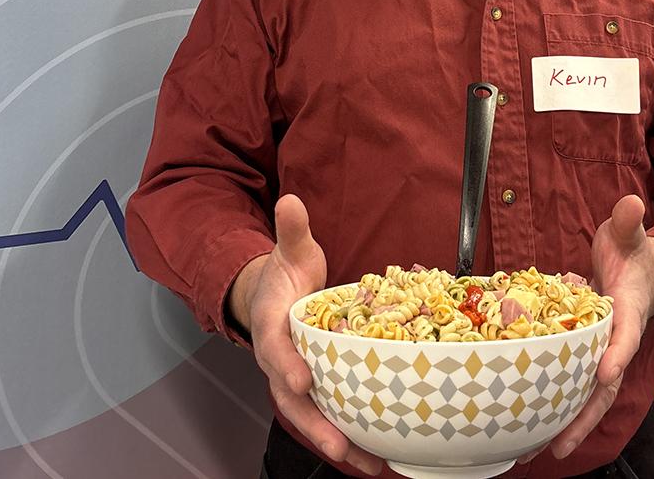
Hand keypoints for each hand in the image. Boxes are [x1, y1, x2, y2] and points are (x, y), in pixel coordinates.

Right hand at [229, 194, 381, 475]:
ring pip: (314, 417)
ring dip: (340, 441)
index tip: (301, 379)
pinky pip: (334, 415)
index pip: (275, 349)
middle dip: (316, 424)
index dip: (286, 365)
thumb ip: (291, 231)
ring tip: (371, 464)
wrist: (275, 296)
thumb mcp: (290, 250)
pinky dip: (353, 437)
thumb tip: (291, 201)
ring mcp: (299, 379)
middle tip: (340, 445)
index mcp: (273, 327)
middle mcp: (283, 361)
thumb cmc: (287, 274)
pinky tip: (380, 456)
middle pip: (293, 400)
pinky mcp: (320, 387)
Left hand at [549, 195, 653, 461]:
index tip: (604, 373)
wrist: (644, 272)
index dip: (615, 353)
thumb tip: (632, 203)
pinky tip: (532, 425)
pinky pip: (572, 382)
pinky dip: (557, 403)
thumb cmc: (632, 252)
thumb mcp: (629, 234)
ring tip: (537, 452)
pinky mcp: (585, 352)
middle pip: (604, 385)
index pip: (624, 335)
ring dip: (567, 421)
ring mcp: (601, 349)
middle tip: (559, 445)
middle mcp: (616, 338)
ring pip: (587, 393)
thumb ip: (628, 221)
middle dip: (584, 415)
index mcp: (628, 310)